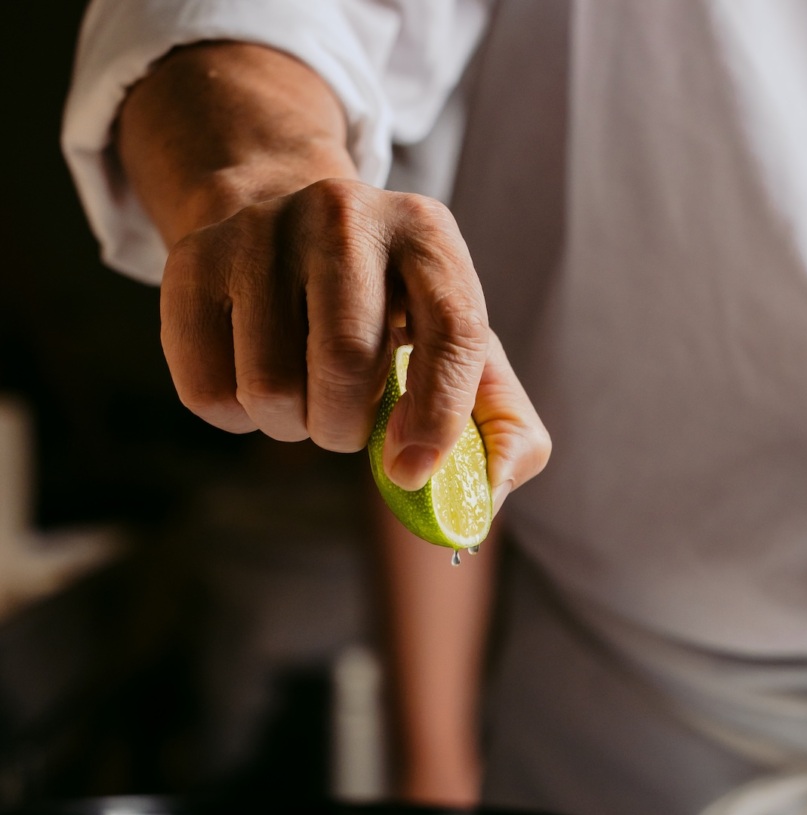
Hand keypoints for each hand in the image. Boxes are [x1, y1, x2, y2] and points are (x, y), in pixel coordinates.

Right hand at [161, 177, 549, 498]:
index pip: (452, 330)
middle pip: (345, 359)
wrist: (279, 226)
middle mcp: (344, 214)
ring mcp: (260, 232)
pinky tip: (252, 380)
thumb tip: (488, 494)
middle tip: (345, 424)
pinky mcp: (191, 265)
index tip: (411, 471)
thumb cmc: (387, 310)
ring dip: (290, 427)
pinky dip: (236, 419)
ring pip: (271, 386)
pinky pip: (208, 393)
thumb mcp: (454, 344)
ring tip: (303, 395)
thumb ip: (500, 422)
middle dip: (345, 427)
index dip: (437, 415)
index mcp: (429, 233)